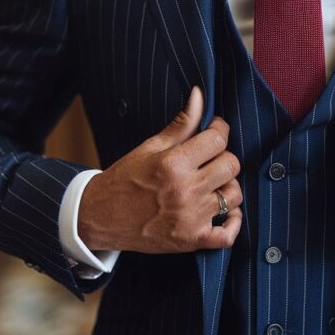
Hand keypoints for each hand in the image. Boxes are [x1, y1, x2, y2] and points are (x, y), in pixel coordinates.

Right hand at [78, 86, 243, 252]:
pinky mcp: (191, 240)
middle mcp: (185, 190)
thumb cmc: (124, 179)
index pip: (218, 139)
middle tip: (211, 158)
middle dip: (224, 157)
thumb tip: (200, 95)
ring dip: (227, 187)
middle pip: (231, 165)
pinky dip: (233, 223)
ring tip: (212, 184)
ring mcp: (190, 217)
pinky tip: (225, 212)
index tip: (214, 130)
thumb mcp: (150, 146)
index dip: (219, 130)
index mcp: (173, 163)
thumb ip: (181, 123)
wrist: (100, 217)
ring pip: (234, 196)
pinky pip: (228, 235)